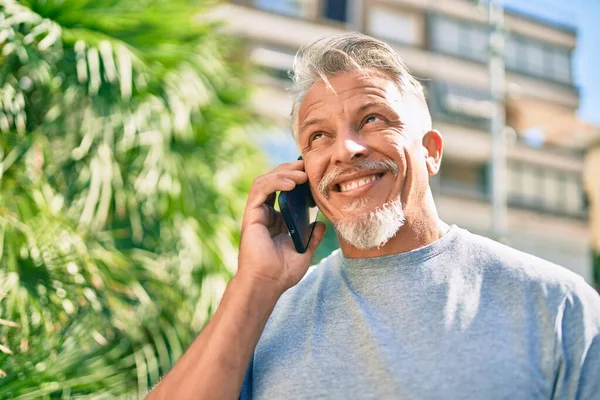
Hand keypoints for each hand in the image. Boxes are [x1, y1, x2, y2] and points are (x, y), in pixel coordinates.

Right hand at [237, 159, 325, 294]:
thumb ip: (312, 238)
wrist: (267, 283)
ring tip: (302, 173)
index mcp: (276, 220)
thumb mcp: (305, 252)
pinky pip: (260, 190)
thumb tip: (323, 225)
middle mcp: (265, 213)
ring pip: (265, 181)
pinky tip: (292, 183)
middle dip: (290, 169)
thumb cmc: (282, 272)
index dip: (296, 179)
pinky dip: (275, 182)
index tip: (313, 175)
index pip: (284, 191)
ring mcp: (257, 213)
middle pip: (274, 181)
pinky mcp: (251, 215)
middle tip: (307, 165)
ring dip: (284, 172)